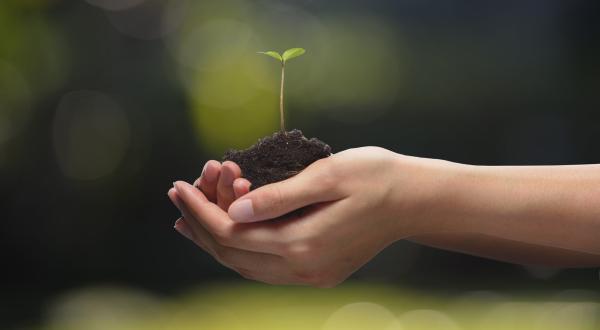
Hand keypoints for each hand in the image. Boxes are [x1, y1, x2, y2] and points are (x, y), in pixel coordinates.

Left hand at [168, 147, 451, 286]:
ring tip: (188, 218)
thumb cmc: (374, 177)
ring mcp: (312, 275)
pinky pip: (265, 268)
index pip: (232, 233)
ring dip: (215, 241)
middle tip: (177, 196)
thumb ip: (278, 197)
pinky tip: (229, 233)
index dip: (200, 211)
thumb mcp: (326, 176)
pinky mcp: (319, 272)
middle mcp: (304, 268)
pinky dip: (240, 250)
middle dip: (199, 225)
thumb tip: (233, 213)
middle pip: (233, 254)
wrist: (413, 200)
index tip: (178, 186)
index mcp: (303, 243)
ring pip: (246, 265)